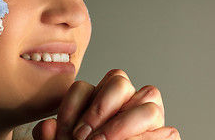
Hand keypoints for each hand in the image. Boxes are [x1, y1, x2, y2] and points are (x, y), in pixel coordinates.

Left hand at [32, 69, 180, 139]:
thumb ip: (53, 138)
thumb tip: (47, 128)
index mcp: (97, 99)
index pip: (84, 87)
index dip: (72, 107)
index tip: (65, 133)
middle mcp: (125, 100)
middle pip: (119, 80)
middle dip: (100, 107)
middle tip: (84, 136)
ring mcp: (147, 114)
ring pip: (149, 96)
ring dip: (123, 121)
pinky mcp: (164, 134)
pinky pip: (166, 130)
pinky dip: (146, 139)